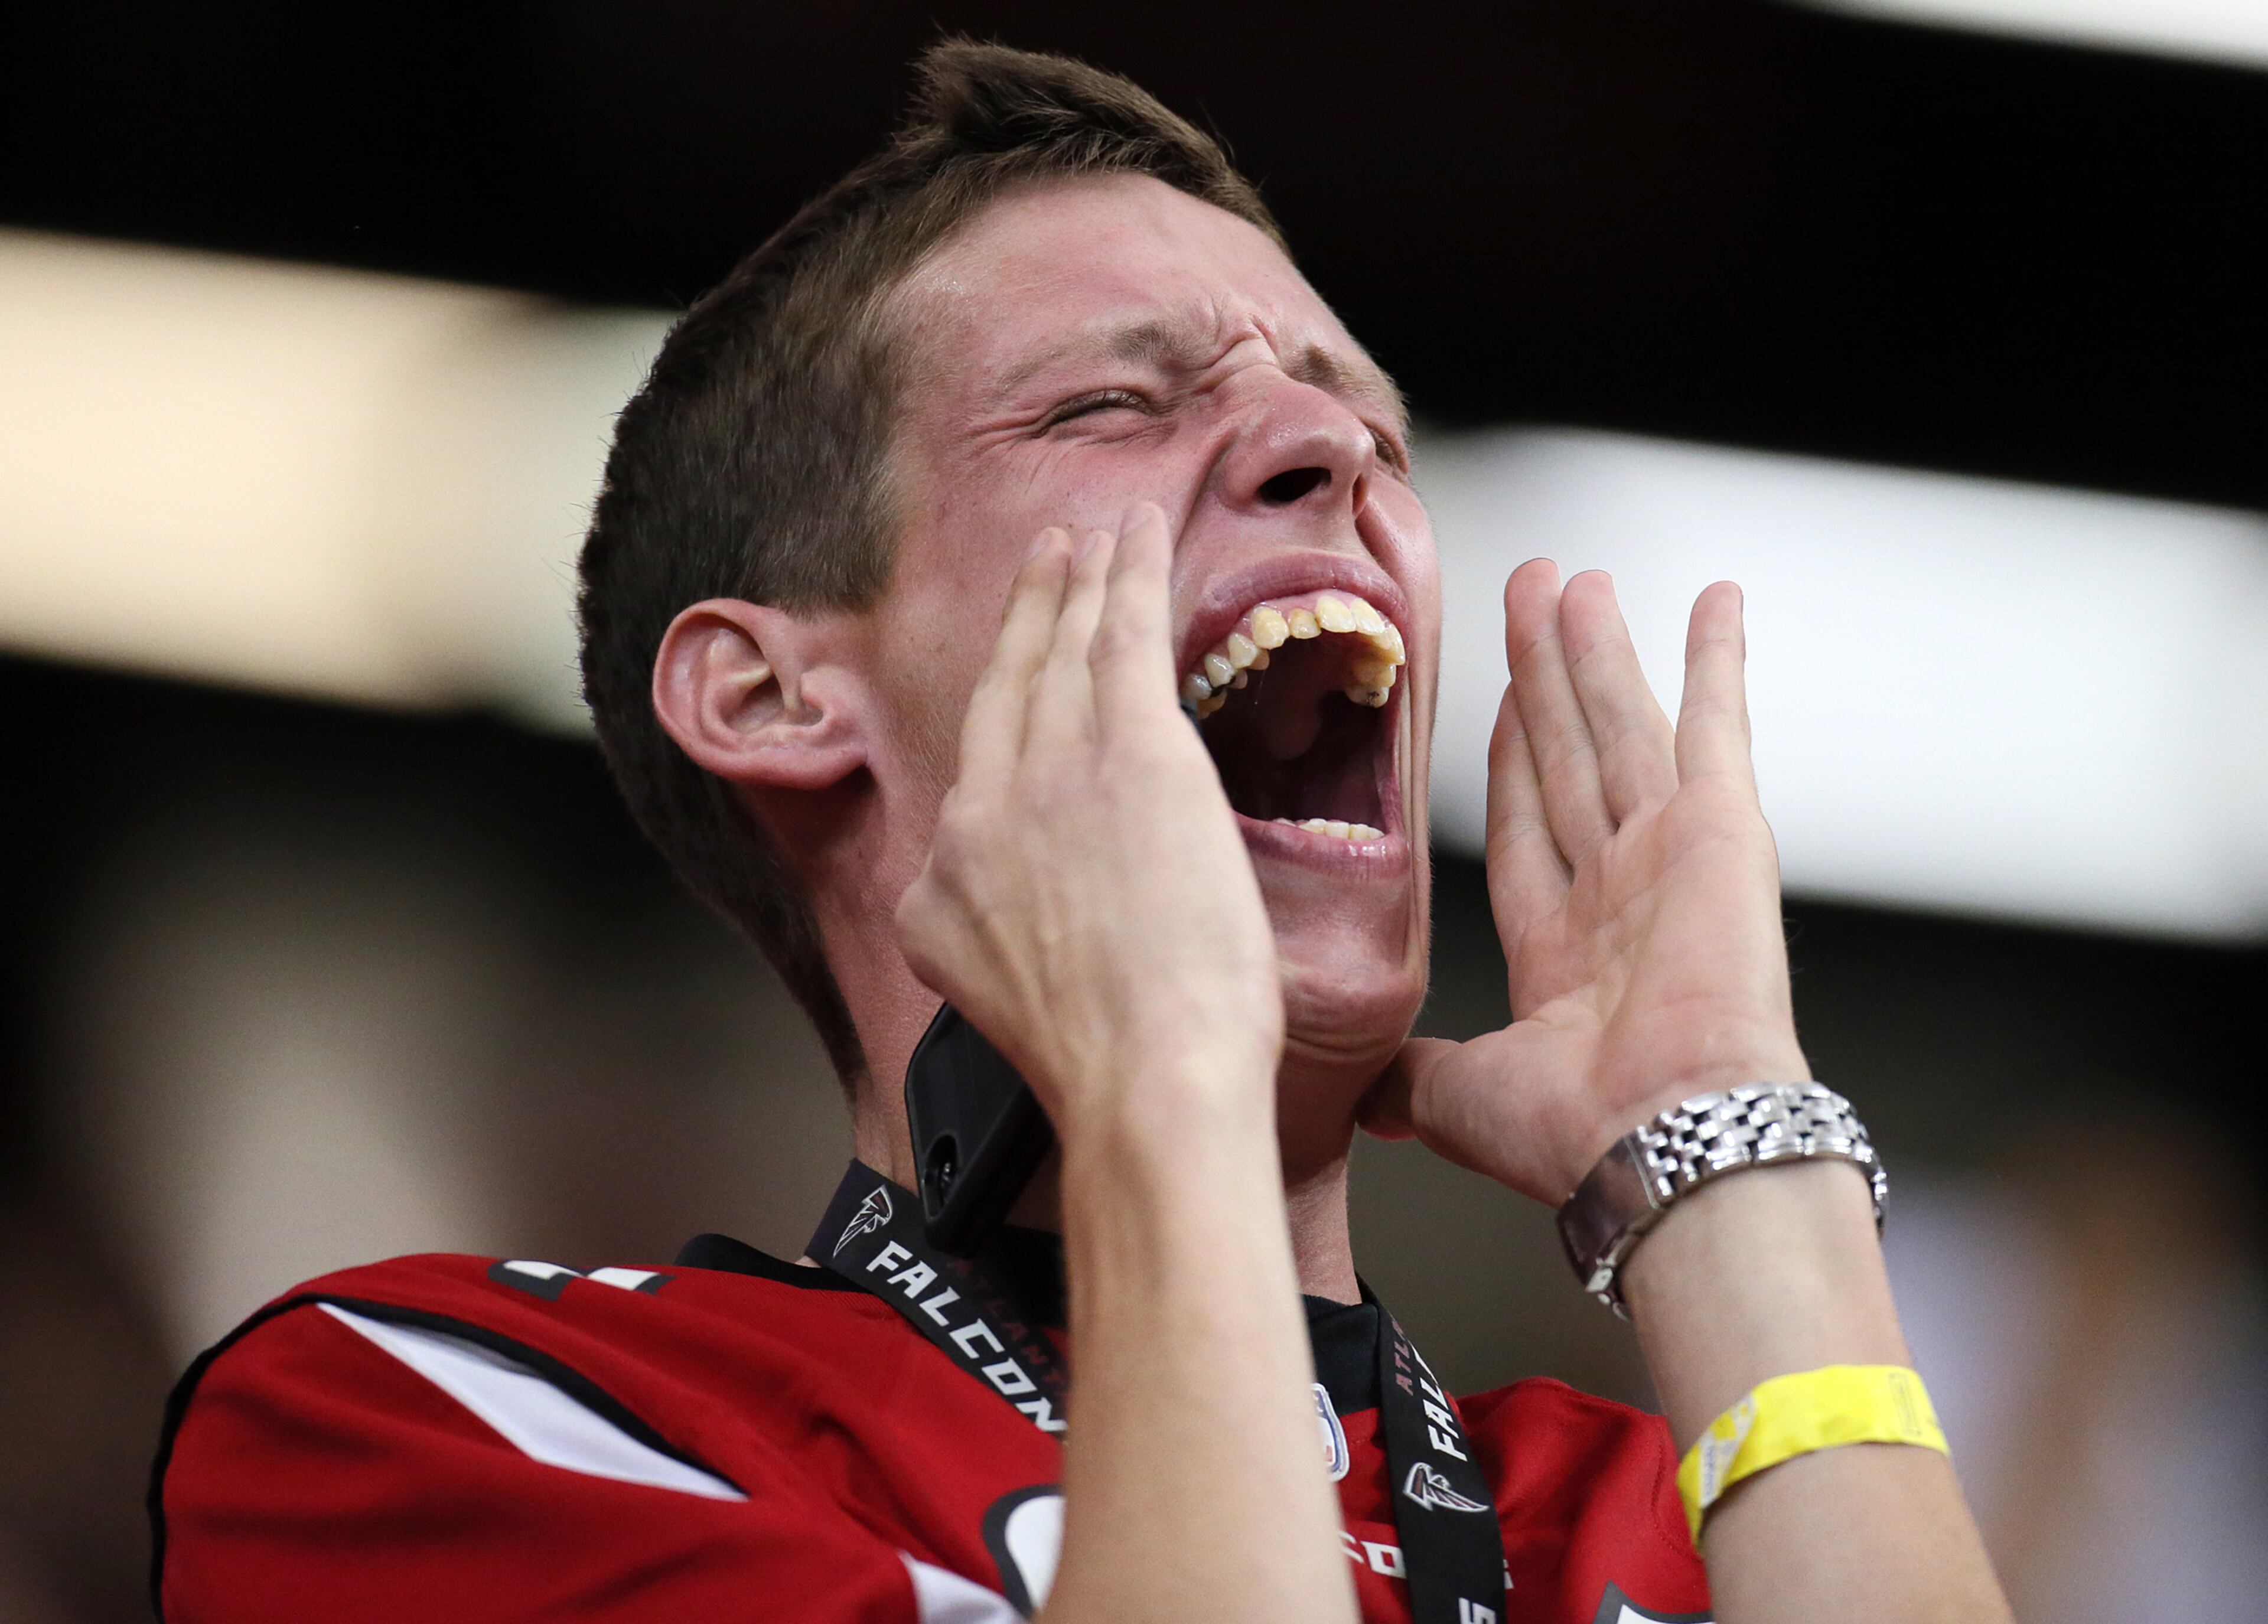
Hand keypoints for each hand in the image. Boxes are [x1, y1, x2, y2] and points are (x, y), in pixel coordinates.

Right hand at [895, 505, 1283, 1132]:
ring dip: (1076, 585)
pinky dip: (1128, 577)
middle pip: (1003, 696)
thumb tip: (1038, 924)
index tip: (1022, 683)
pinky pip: (1124, 639)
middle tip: (1044, 561)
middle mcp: (978, 822)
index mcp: (944, 895)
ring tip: (1087, 538)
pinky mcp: (1132, 752)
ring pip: (1062, 656)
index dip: (1007, 723)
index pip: (976, 790)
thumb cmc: (1117, 1072)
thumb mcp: (1014, 1008)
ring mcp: (1050, 779)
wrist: (1146, 1083)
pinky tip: (1133, 535)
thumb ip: (1007, 944)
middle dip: (1026, 620)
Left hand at [1361, 561, 1806, 1204]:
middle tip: (1533, 595)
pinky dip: (1718, 660)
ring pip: (1619, 725)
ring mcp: (1673, 856)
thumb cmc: (1575, 1136)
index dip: (1513, 754)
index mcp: (1561, 952)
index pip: (1526, 821)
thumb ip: (1411, 1081)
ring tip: (1574, 580)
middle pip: (1570, 755)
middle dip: (1548, 677)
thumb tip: (1364, 1100)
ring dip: (1597, 651)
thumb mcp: (1459, 1096)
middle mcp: (1620, 894)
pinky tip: (1713, 598)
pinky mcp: (1723, 830)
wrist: (1662, 1143)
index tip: (1505, 696)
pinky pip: (1715, 726)